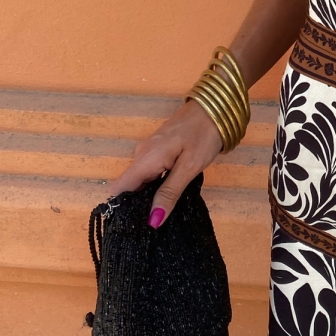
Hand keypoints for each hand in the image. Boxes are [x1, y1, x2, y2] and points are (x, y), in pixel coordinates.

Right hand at [106, 100, 222, 227]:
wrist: (216, 105)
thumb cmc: (204, 135)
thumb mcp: (189, 167)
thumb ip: (170, 193)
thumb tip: (152, 221)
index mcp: (146, 159)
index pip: (119, 188)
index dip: (120, 209)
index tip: (130, 229)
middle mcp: (142, 155)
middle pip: (130, 186)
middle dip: (136, 207)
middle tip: (151, 228)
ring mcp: (151, 151)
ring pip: (142, 180)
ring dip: (148, 197)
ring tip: (159, 219)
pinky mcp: (161, 150)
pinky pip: (151, 172)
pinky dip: (156, 186)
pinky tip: (167, 198)